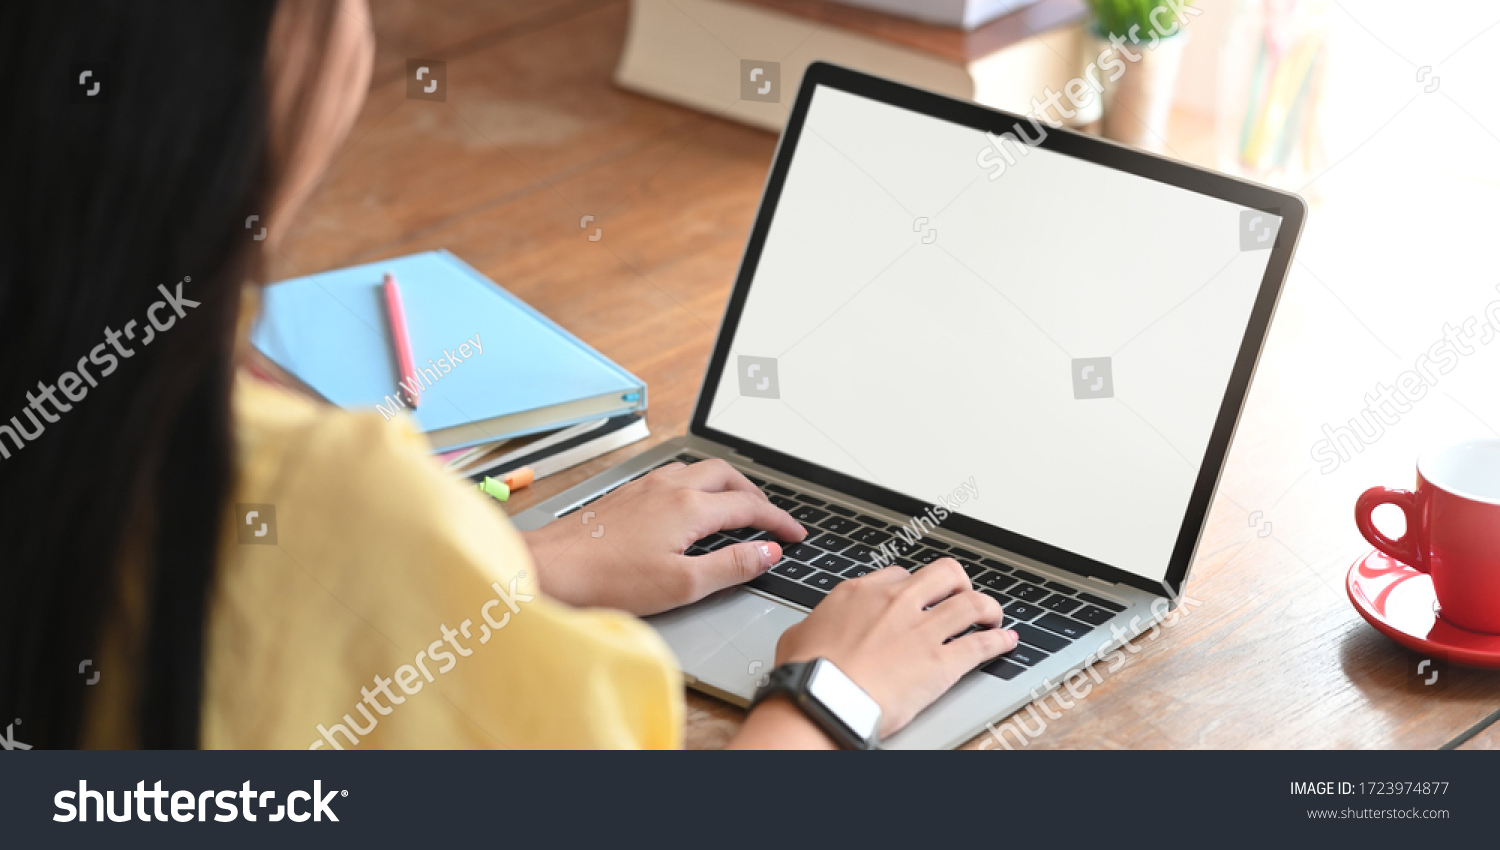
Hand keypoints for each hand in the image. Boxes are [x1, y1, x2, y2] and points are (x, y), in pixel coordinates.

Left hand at [522, 459, 806, 614]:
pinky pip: (676, 476)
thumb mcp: (682, 584)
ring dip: (727, 486)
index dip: (778, 522)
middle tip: (771, 519)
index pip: (749, 508)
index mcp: (688, 507)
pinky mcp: (627, 495)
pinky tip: (691, 506)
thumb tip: (767, 552)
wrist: (550, 568)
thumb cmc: (607, 580)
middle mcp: (669, 488)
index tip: (795, 535)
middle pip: (728, 476)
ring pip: (700, 471)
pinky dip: (699, 487)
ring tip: (737, 508)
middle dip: (756, 495)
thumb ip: (731, 566)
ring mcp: (645, 487)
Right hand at [771, 559, 1018, 738]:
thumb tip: (810, 632)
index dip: (914, 586)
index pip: (899, 574)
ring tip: (992, 616)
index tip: (919, 596)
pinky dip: (999, 642)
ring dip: (988, 608)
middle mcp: (896, 602)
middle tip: (961, 595)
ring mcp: (922, 630)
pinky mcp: (942, 663)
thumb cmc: (807, 673)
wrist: (824, 699)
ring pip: (972, 603)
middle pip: (944, 574)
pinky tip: (1006, 642)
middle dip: (958, 583)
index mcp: (861, 593)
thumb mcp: (798, 636)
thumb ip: (815, 626)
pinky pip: (982, 645)